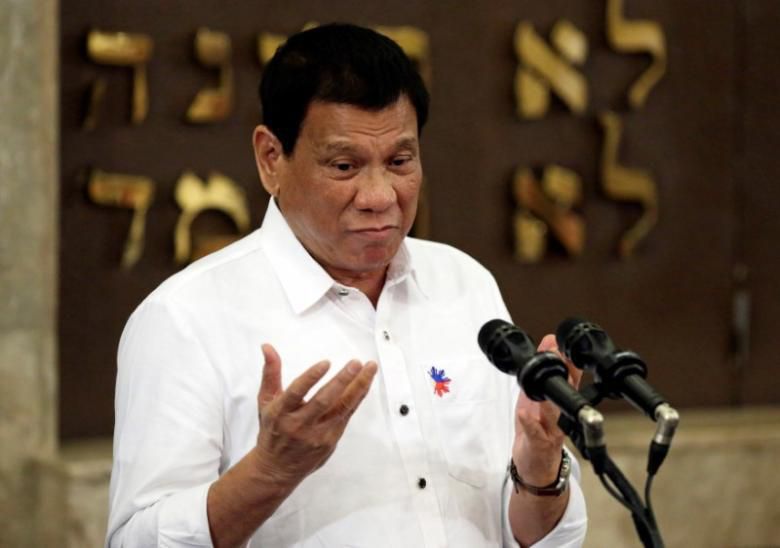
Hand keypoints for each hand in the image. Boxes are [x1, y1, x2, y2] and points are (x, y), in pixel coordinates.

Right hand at [252, 343, 377, 486]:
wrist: (276, 469)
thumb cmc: (272, 431)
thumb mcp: (266, 401)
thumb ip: (270, 373)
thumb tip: (268, 347)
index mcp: (280, 413)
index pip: (296, 392)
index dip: (311, 377)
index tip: (326, 363)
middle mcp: (299, 425)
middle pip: (324, 400)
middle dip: (342, 380)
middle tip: (355, 363)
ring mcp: (317, 434)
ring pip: (341, 408)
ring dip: (357, 387)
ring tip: (368, 369)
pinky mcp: (330, 440)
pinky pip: (347, 415)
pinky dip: (357, 398)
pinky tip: (364, 384)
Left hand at [512, 334, 582, 485]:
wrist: (536, 465)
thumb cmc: (538, 427)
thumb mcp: (540, 395)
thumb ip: (543, 369)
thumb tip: (550, 341)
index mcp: (560, 401)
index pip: (569, 378)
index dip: (568, 361)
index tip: (563, 343)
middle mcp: (560, 416)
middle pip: (564, 394)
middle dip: (563, 375)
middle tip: (558, 357)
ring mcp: (551, 431)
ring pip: (553, 414)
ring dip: (548, 399)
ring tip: (542, 385)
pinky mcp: (538, 444)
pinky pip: (534, 433)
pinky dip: (529, 424)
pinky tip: (524, 414)